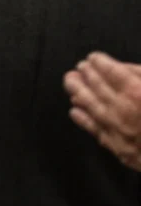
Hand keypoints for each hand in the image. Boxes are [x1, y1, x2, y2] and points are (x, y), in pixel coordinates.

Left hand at [66, 52, 140, 171]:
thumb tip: (125, 69)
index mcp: (137, 92)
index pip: (110, 71)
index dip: (99, 62)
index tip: (93, 58)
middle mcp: (123, 109)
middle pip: (95, 86)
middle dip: (85, 74)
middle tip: (79, 68)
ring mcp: (117, 128)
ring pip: (88, 105)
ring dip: (77, 91)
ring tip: (71, 82)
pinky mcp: (117, 146)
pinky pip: (93, 129)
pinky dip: (81, 118)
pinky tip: (75, 110)